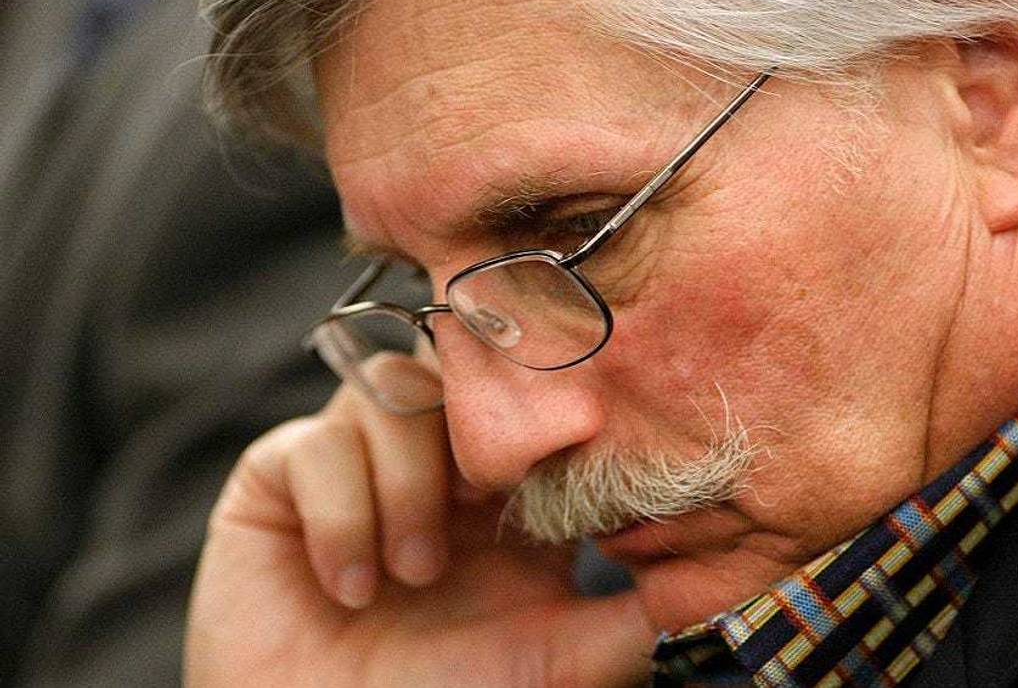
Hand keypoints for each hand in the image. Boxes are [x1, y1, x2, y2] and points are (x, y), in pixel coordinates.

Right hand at [184, 386, 656, 686]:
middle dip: (473, 437)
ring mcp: (360, 460)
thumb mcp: (556, 662)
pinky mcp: (284, 475)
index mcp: (505, 490)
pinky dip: (342, 514)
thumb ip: (630, 618)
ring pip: (392, 395)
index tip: (566, 448)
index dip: (549, 419)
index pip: (533, 409)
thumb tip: (717, 575)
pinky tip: (350, 587)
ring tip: (412, 577)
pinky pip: (316, 444)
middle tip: (484, 503)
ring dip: (409, 486)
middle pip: (460, 375)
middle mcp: (435, 461)